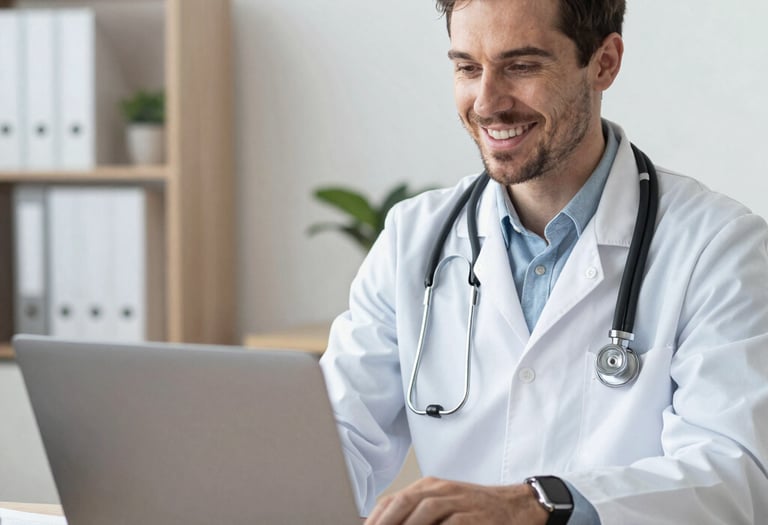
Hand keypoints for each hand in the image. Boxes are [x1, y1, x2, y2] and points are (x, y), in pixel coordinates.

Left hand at [364, 476, 548, 524]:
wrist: (515, 507)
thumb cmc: (475, 509)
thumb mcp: (442, 504)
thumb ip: (415, 513)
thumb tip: (383, 523)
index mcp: (429, 487)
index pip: (392, 499)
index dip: (375, 519)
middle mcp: (440, 490)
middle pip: (403, 502)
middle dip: (385, 523)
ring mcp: (457, 502)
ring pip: (424, 511)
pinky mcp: (472, 517)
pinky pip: (451, 524)